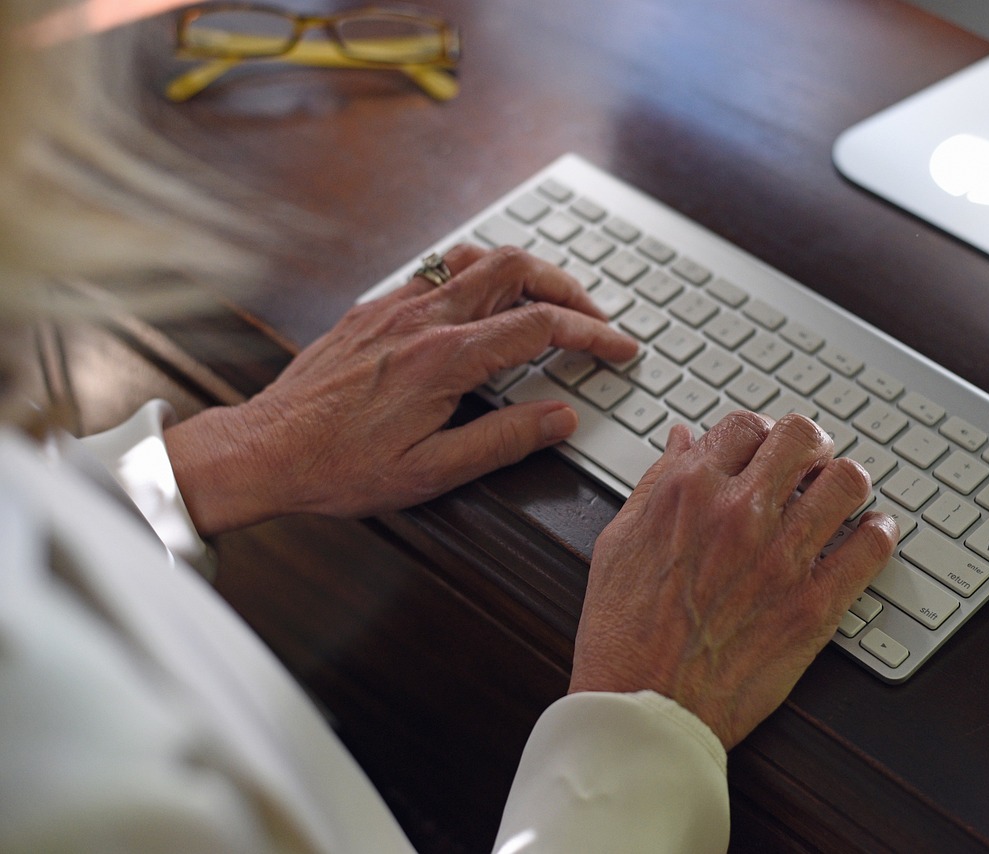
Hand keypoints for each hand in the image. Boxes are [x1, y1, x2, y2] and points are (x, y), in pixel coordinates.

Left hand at [165, 244, 638, 534]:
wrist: (264, 450)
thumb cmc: (340, 467)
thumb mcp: (432, 471)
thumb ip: (505, 440)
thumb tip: (562, 418)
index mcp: (445, 360)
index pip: (540, 326)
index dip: (593, 333)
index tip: (620, 346)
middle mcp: (422, 319)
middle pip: (516, 268)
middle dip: (568, 286)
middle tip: (594, 316)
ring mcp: (395, 305)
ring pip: (476, 256)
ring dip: (523, 270)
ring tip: (547, 299)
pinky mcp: (373, 307)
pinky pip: (437, 268)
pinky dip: (478, 273)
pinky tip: (483, 300)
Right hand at [569, 411, 897, 749]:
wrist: (645, 707)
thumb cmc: (623, 634)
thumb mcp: (618, 541)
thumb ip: (656, 483)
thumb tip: (682, 441)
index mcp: (689, 491)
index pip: (744, 426)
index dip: (758, 435)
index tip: (763, 451)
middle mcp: (740, 513)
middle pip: (802, 438)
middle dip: (809, 444)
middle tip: (810, 462)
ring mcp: (782, 558)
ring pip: (846, 482)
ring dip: (846, 483)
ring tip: (841, 496)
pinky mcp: (815, 605)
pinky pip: (871, 549)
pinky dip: (879, 534)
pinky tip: (871, 534)